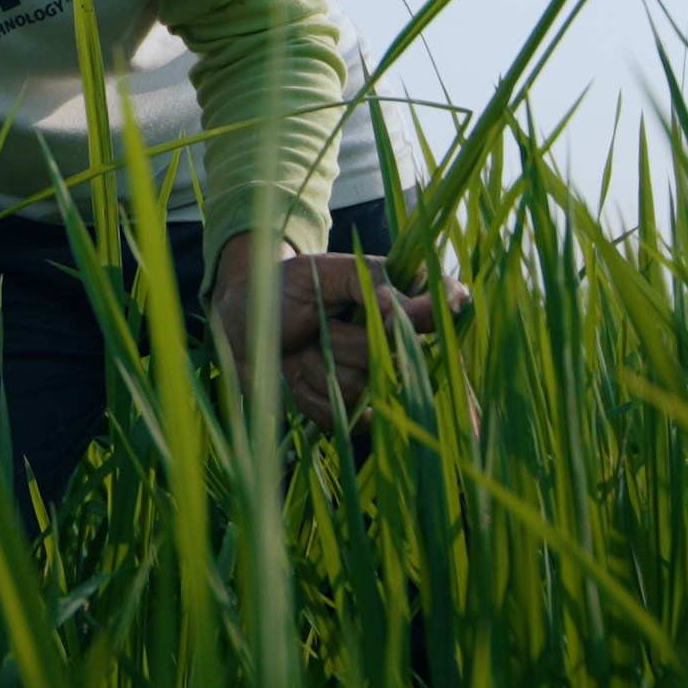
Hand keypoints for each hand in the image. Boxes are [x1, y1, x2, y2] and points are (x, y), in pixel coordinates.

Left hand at [205, 235, 464, 428]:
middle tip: (316, 321)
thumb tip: (399, 310)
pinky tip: (296, 376)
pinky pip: (344, 416)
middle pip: (394, 353)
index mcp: (399, 294)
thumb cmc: (284, 288)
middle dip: (342, 339)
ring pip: (363, 385)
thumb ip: (366, 280)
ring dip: (319, 365)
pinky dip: (310, 396)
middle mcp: (395, 339)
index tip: (394, 314)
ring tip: (302, 347)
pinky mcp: (352, 409)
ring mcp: (374, 376)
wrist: (241, 325)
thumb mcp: (320, 270)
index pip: (446, 300)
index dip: (431, 312)